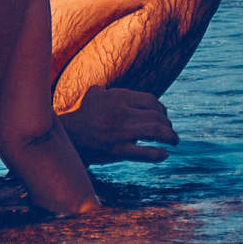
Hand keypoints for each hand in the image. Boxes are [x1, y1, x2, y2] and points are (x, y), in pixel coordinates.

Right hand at [58, 85, 176, 164]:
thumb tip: (116, 89)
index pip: (151, 100)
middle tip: (171, 131)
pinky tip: (164, 154)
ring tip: (174, 141)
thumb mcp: (95, 94)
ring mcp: (121, 133)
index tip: (164, 115)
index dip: (162, 109)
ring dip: (170, 137)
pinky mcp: (118, 151)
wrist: (68, 136)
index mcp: (118, 97)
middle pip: (157, 117)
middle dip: (168, 125)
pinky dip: (158, 155)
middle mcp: (122, 113)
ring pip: (156, 133)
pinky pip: (144, 153)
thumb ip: (110, 89)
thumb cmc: (83, 114)